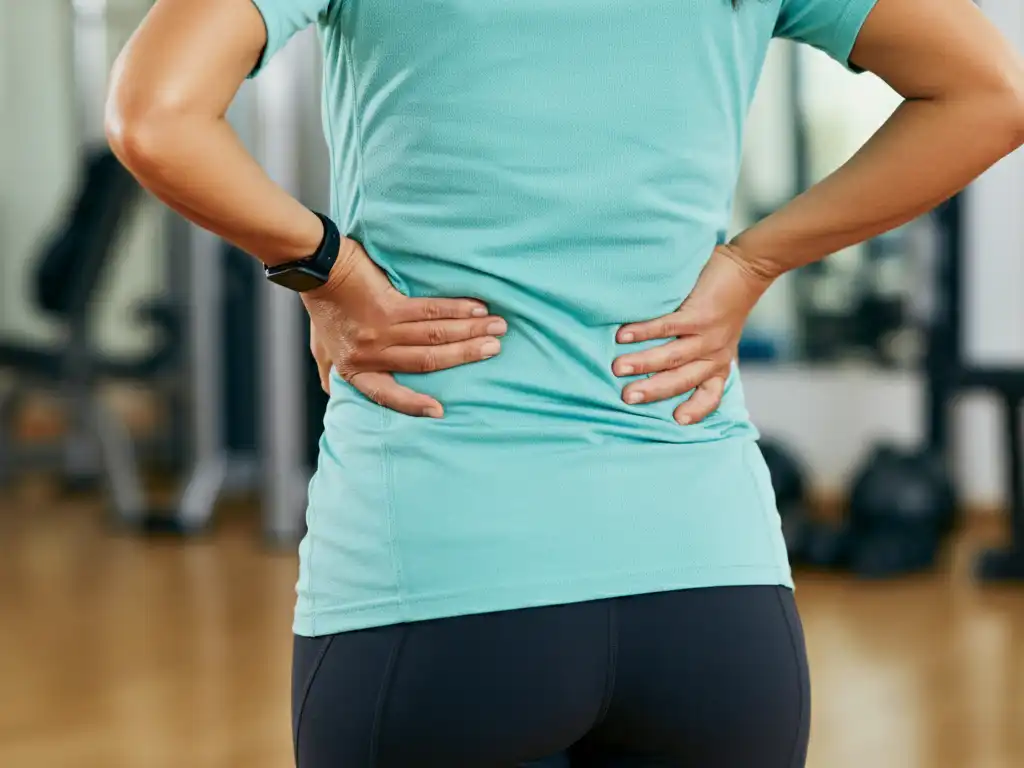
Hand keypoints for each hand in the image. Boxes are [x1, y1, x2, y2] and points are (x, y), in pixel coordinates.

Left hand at [303, 237, 506, 417]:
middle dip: (465, 356)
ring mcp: (379, 332)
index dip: (414, 406)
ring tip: (496, 329)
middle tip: (494, 350)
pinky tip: (478, 310)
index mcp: (356, 370)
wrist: (315, 267)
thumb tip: (332, 392)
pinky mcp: (387, 307)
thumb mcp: (320, 347)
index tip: (440, 412)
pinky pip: (430, 312)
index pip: (388, 396)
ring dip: (470, 332)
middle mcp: (370, 355)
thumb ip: (331, 371)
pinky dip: (458, 311)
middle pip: (426, 362)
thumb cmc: (321, 306)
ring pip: (434, 337)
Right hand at [612, 244, 773, 424]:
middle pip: (681, 380)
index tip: (677, 421)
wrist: (748, 271)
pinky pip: (667, 327)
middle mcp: (714, 354)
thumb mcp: (720, 338)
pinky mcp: (700, 314)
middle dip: (653, 390)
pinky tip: (623, 335)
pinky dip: (644, 332)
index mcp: (718, 364)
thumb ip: (698, 355)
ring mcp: (707, 335)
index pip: (710, 395)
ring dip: (643, 363)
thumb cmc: (726, 306)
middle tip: (627, 397)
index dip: (696, 410)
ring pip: (672, 356)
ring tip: (618, 368)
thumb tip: (659, 371)